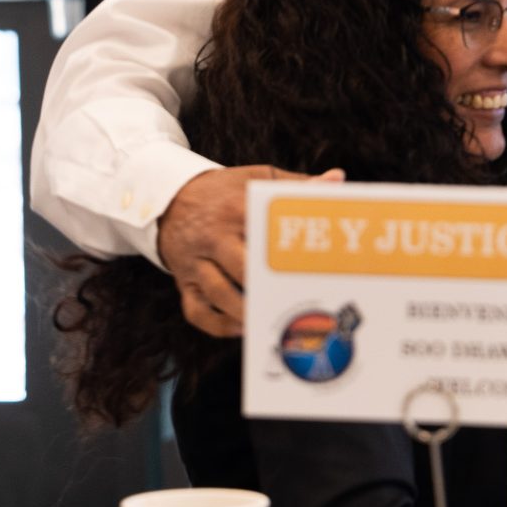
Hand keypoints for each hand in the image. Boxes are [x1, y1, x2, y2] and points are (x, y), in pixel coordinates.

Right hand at [158, 165, 344, 337]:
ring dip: (244, 311)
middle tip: (296, 300)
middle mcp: (214, 236)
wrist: (169, 196)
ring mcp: (195, 261)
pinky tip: (241, 328)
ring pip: (218, 292)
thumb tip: (337, 179)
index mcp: (238, 208)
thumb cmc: (225, 191)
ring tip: (271, 319)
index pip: (266, 230)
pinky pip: (195, 310)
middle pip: (241, 266)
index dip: (288, 249)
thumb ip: (297, 183)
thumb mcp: (257, 178)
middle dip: (266, 286)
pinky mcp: (184, 281)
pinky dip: (217, 324)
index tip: (314, 265)